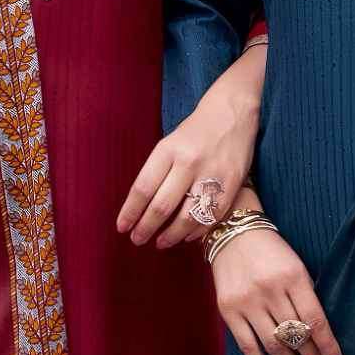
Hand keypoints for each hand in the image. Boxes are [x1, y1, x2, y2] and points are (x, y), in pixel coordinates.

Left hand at [118, 76, 258, 249]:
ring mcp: (212, 174)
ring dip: (171, 236)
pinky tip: (187, 237)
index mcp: (167, 150)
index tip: (122, 228)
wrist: (232, 112)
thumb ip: (158, 172)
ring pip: (187, 217)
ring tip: (161, 243)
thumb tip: (143, 208)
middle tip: (138, 240)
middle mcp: (188, 163)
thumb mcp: (169, 143)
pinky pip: (212, 216)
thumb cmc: (195, 131)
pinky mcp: (232, 184)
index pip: (143, 188)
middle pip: (162, 206)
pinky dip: (197, 231)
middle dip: (146, 228)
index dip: (130, 212)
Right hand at [210, 226, 345, 354]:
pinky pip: (246, 346)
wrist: (232, 233)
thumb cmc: (271, 251)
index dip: (329, 349)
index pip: (315, 322)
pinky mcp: (228, 310)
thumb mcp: (297, 267)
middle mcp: (269, 291)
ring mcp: (246, 302)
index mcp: (293, 277)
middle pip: (296, 337)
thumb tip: (321, 339)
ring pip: (274, 346)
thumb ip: (307, 298)